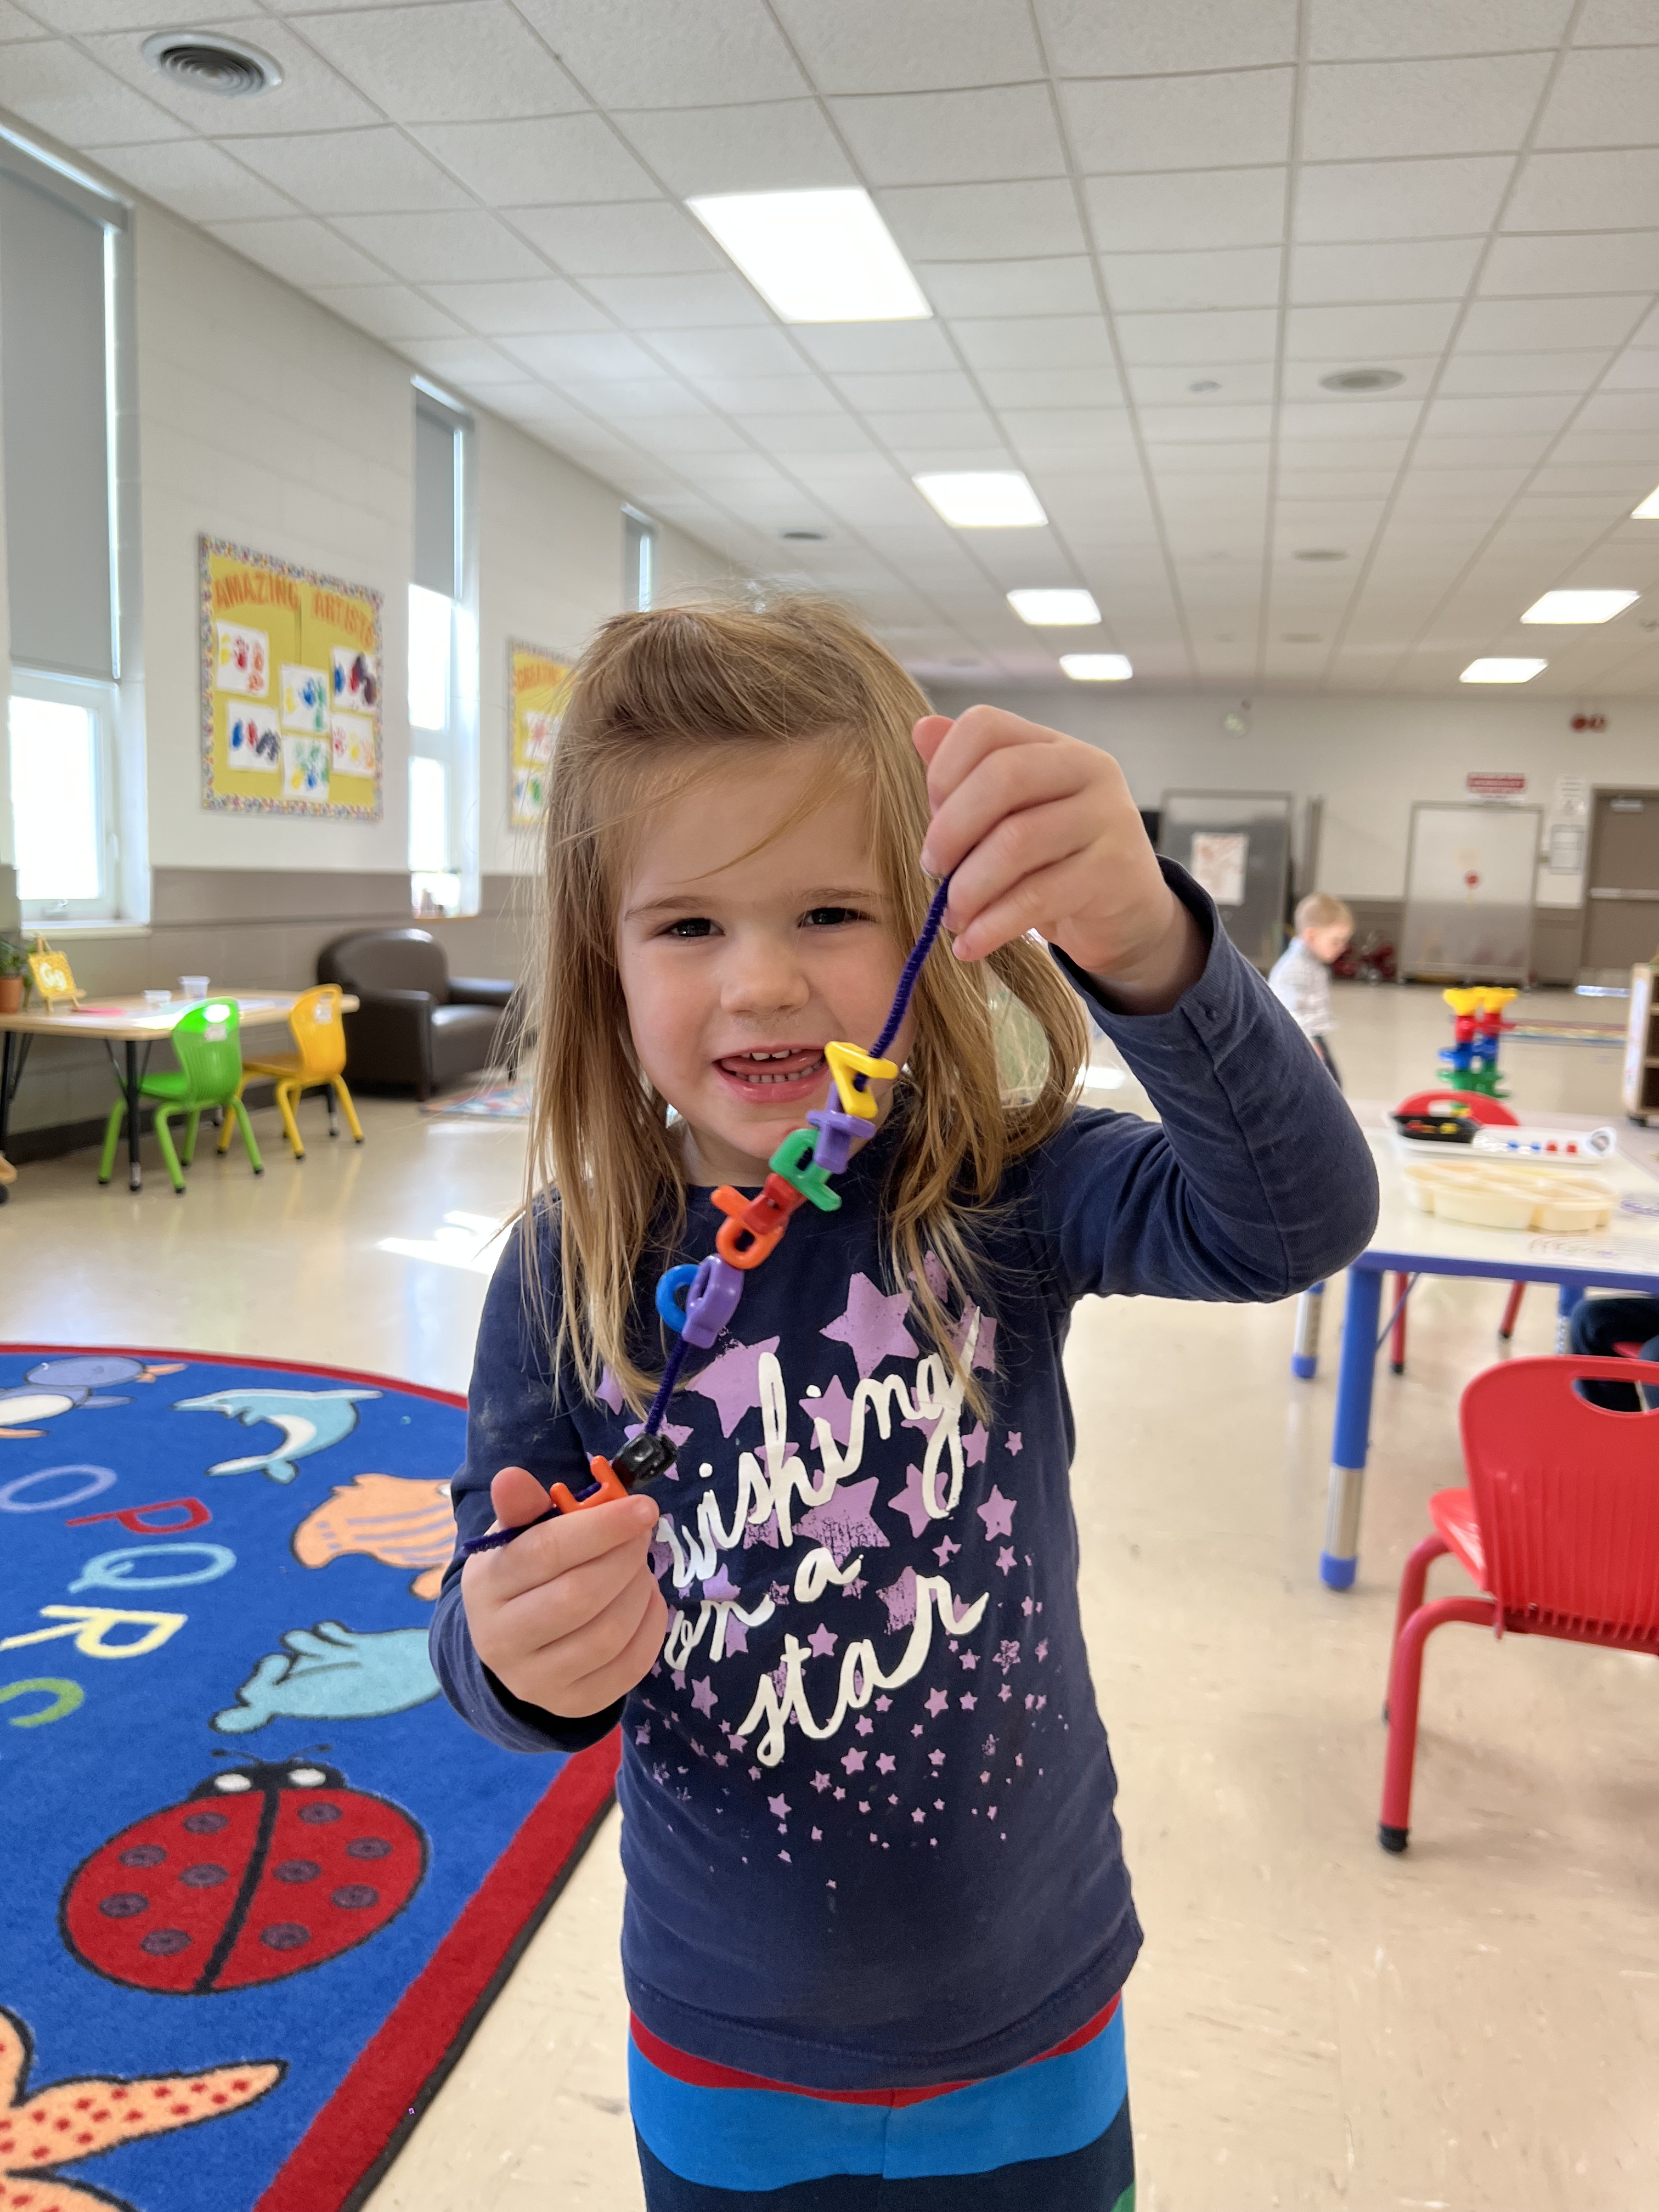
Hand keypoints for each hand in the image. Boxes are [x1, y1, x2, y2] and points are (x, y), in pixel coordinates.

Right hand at [461, 1465, 666, 1718]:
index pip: (544, 1553)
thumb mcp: (516, 1535)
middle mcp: (502, 1641)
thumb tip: (512, 1478)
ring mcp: (535, 1682)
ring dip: (639, 1590)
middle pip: (579, 1597)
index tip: (644, 1507)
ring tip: (639, 1566)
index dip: (600, 1527)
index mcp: (488, 1587)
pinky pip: (628, 1668)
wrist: (512, 1643)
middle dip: (624, 1558)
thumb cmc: (523, 1573)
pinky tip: (645, 1601)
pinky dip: (650, 1626)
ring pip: (607, 1635)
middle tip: (642, 1533)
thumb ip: (523, 1507)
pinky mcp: (571, 1704)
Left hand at [913, 706, 1205, 1012]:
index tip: (931, 816)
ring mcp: (1106, 817)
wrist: (1126, 913)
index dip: (943, 771)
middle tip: (933, 869)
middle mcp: (1087, 768)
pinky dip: (993, 926)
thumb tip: (921, 728)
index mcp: (1053, 746)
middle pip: (1001, 777)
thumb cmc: (1056, 859)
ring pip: (1017, 841)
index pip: (985, 727)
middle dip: (951, 829)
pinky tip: (970, 945)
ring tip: (952, 915)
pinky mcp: (1113, 872)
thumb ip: (969, 775)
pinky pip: (1038, 897)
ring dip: (969, 886)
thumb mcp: (1013, 814)